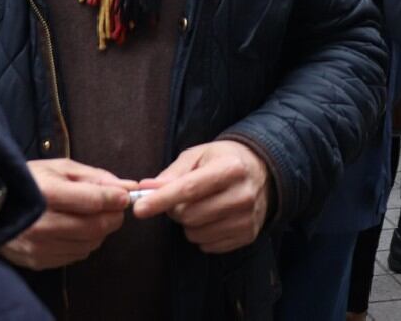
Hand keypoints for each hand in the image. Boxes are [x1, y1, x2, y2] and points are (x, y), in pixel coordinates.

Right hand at [0, 159, 133, 270]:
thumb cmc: (27, 180)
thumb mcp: (60, 167)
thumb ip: (95, 177)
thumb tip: (127, 187)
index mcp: (48, 194)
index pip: (93, 201)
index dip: (115, 198)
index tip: (125, 196)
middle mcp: (43, 223)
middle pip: (95, 226)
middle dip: (113, 216)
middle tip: (114, 207)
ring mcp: (40, 246)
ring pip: (89, 244)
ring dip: (99, 231)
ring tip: (90, 216)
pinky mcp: (38, 261)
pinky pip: (75, 256)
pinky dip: (83, 243)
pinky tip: (74, 230)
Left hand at [132, 140, 271, 253]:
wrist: (262, 172)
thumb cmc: (223, 160)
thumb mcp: (198, 155)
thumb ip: (172, 173)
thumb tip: (146, 188)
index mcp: (230, 169)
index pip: (189, 189)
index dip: (161, 200)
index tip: (138, 208)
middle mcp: (242, 195)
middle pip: (189, 215)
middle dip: (175, 209)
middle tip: (179, 198)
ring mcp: (247, 218)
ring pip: (195, 233)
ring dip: (187, 223)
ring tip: (199, 206)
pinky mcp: (248, 235)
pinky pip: (208, 245)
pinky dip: (201, 234)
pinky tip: (211, 218)